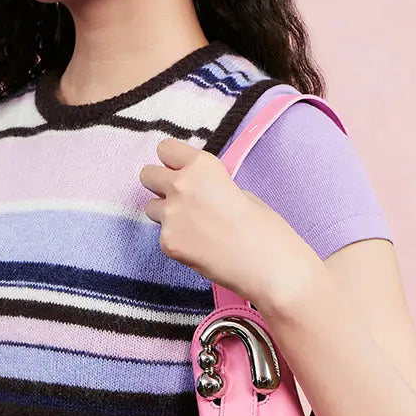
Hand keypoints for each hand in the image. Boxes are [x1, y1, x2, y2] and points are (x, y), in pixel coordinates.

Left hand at [139, 137, 322, 310]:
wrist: (267, 266)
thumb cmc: (264, 229)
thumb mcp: (241, 193)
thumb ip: (211, 187)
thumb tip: (198, 194)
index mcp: (202, 166)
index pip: (166, 148)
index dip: (174, 162)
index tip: (182, 172)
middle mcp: (180, 185)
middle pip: (147, 175)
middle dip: (159, 185)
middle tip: (179, 199)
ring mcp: (170, 215)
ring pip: (151, 208)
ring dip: (166, 214)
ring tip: (193, 229)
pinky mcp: (167, 243)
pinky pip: (163, 237)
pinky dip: (177, 242)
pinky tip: (201, 250)